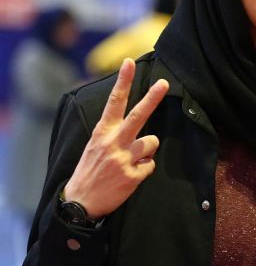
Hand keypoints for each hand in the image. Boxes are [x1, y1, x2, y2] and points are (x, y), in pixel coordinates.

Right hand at [63, 58, 169, 218]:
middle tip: (165, 83)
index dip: (123, 82)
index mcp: (102, 132)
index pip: (114, 102)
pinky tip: (129, 176)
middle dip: (152, 98)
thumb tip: (136, 120)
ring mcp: (123, 159)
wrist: (80, 203)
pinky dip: (143, 170)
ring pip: (151, 142)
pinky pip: (150, 165)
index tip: (129, 63)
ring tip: (130, 161)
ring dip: (146, 151)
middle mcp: (113, 142)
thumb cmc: (91, 170)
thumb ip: (114, 131)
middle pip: (138, 115)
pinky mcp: (132, 176)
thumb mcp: (95, 145)